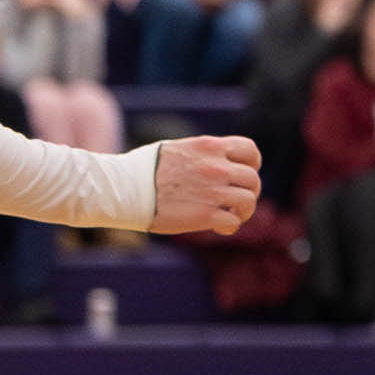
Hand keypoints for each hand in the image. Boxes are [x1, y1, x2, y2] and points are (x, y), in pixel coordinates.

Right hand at [148, 134, 263, 238]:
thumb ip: (202, 154)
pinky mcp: (205, 216)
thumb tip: (218, 161)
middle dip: (249, 191)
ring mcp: (212, 192)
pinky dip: (230, 226)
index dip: (252, 164)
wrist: (121, 190)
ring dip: (243, 211)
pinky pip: (233, 222)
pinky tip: (220, 227)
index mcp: (209, 147)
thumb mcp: (176, 149)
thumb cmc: (142, 170)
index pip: (249, 150)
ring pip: (248, 200)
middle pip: (252, 179)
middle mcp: (216, 167)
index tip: (244, 172)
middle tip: (237, 201)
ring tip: (232, 215)